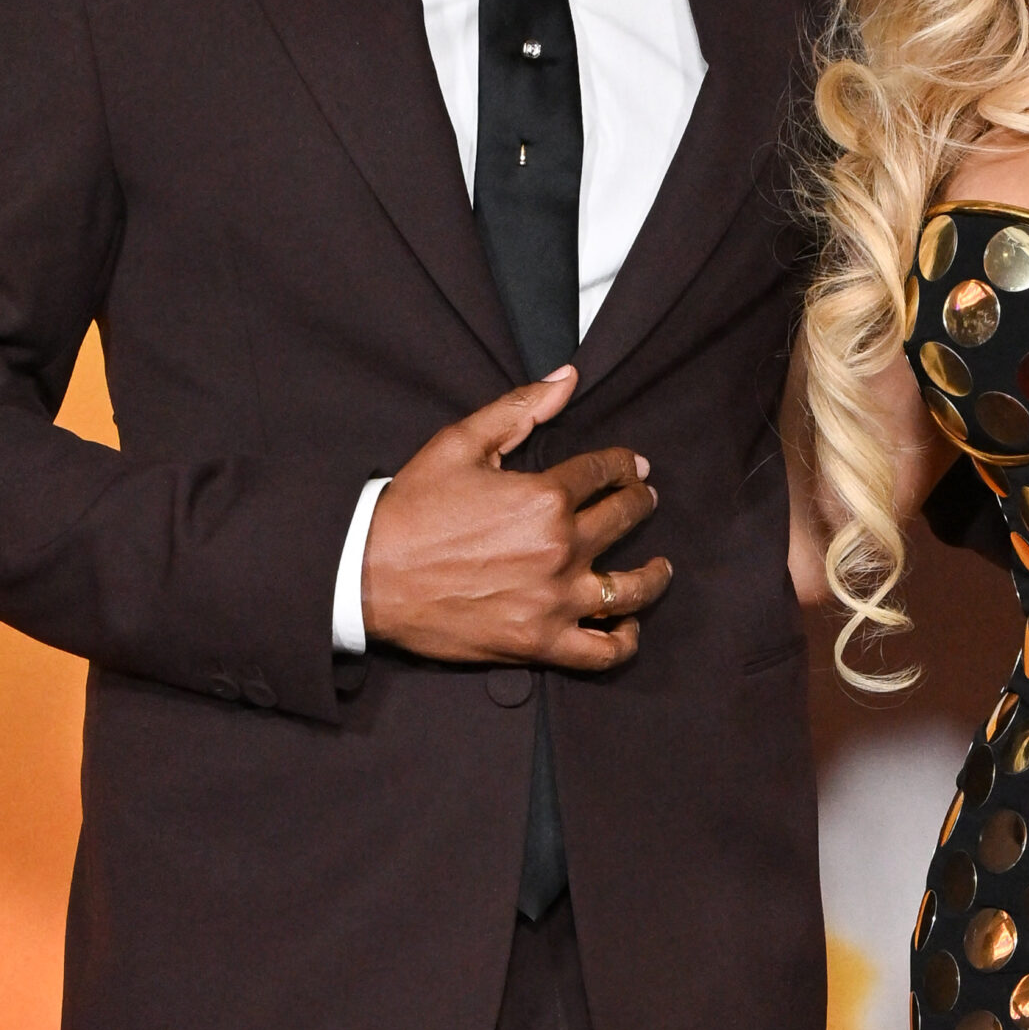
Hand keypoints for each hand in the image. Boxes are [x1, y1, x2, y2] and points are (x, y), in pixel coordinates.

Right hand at [361, 366, 672, 667]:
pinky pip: (602, 651)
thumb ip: (520, 408)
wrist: (368, 575)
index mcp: (544, 496)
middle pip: (625, 519)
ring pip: (630, 589)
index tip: (633, 466)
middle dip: (641, 502)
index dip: (624, 464)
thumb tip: (568, 378)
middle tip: (643, 499)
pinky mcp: (540, 642)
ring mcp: (554, 599)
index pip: (605, 472)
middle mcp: (560, 547)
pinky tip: (629, 626)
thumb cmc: (412, 508)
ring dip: (655, 575)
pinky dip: (624, 641)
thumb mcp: (461, 444)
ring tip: (660, 566)